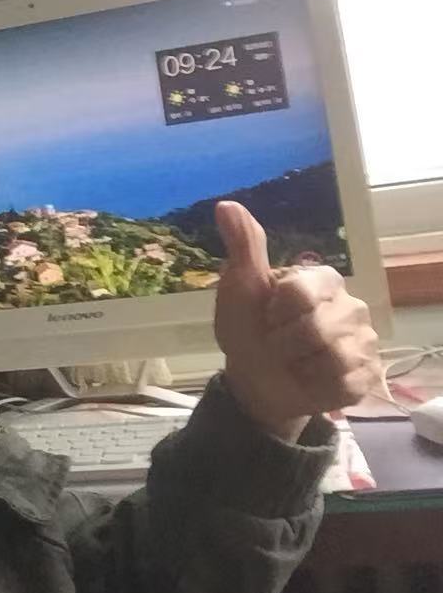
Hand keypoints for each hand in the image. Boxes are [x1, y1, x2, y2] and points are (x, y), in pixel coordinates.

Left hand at [213, 201, 380, 442]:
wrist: (255, 379)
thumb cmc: (248, 329)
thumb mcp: (239, 288)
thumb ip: (244, 247)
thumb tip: (226, 205)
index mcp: (322, 279)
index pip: (301, 293)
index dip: (275, 312)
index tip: (267, 315)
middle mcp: (351, 306)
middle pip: (318, 329)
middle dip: (284, 343)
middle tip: (276, 343)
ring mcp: (364, 341)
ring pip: (334, 358)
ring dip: (300, 366)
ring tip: (293, 362)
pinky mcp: (368, 375)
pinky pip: (345, 383)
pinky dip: (317, 387)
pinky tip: (310, 380)